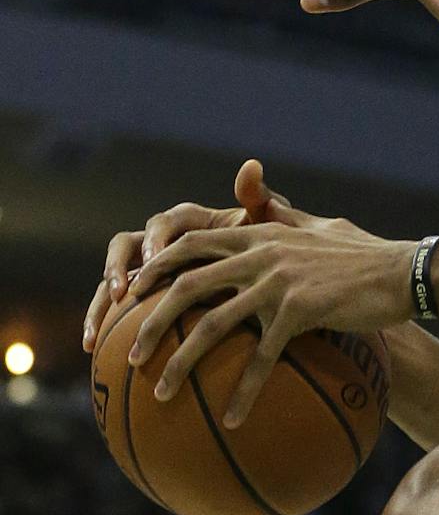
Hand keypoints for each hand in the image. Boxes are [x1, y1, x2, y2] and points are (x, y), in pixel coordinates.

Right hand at [83, 159, 288, 352]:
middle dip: (119, 266)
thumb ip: (259, 201)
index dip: (155, 239)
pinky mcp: (142, 294)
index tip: (156, 258)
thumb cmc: (272, 253)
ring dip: (99, 299)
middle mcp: (160, 241)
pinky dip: (99, 323)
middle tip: (123, 291)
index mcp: (189, 222)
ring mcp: (147, 269)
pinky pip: (113, 306)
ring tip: (93, 328)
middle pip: (126, 244)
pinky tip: (90, 348)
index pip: (163, 222)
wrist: (272, 280)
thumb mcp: (270, 229)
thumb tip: (251, 166)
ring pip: (111, 277)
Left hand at [125, 194, 413, 428]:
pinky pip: (262, 357)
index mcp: (260, 234)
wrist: (404, 271)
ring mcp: (277, 282)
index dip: (157, 266)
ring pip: (212, 324)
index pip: (192, 243)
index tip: (132, 291)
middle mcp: (260, 255)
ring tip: (161, 393)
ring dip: (181, 362)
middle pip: (186, 286)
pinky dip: (244, 390)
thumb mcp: (319, 226)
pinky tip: (231, 419)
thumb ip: (282, 213)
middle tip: (132, 354)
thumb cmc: (366, 253)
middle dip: (150, 321)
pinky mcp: (300, 311)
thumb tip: (261, 193)